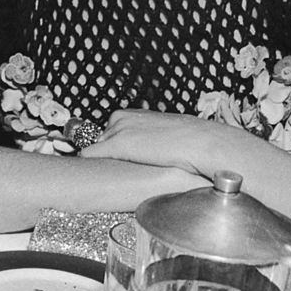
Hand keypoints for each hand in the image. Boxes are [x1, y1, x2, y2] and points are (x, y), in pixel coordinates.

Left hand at [79, 109, 255, 177]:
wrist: (201, 142)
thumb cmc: (191, 142)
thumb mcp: (165, 134)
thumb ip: (150, 140)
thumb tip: (151, 153)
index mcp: (131, 114)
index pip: (108, 132)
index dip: (113, 148)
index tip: (117, 162)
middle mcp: (120, 118)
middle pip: (99, 141)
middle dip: (106, 155)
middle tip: (115, 171)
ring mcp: (117, 130)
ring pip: (95, 149)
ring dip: (100, 162)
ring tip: (107, 176)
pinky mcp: (117, 144)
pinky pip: (90, 155)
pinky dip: (88, 165)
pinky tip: (92, 176)